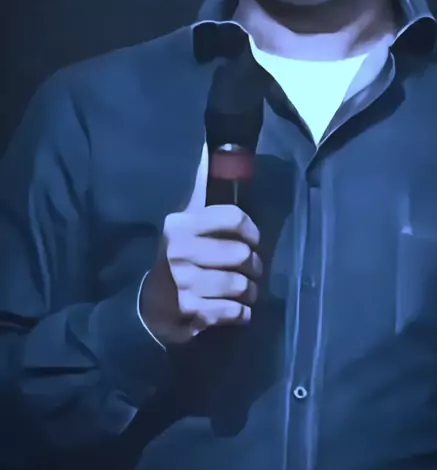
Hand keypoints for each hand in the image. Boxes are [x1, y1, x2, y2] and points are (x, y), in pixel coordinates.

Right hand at [140, 144, 261, 343]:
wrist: (148, 308)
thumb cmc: (175, 261)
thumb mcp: (182, 228)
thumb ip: (201, 202)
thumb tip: (211, 156)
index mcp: (181, 225)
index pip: (233, 218)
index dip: (252, 231)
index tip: (254, 240)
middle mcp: (181, 251)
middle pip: (241, 254)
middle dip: (254, 265)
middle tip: (252, 270)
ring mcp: (186, 283)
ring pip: (241, 285)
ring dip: (251, 291)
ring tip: (248, 291)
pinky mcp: (192, 311)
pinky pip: (234, 311)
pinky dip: (243, 313)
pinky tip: (239, 310)